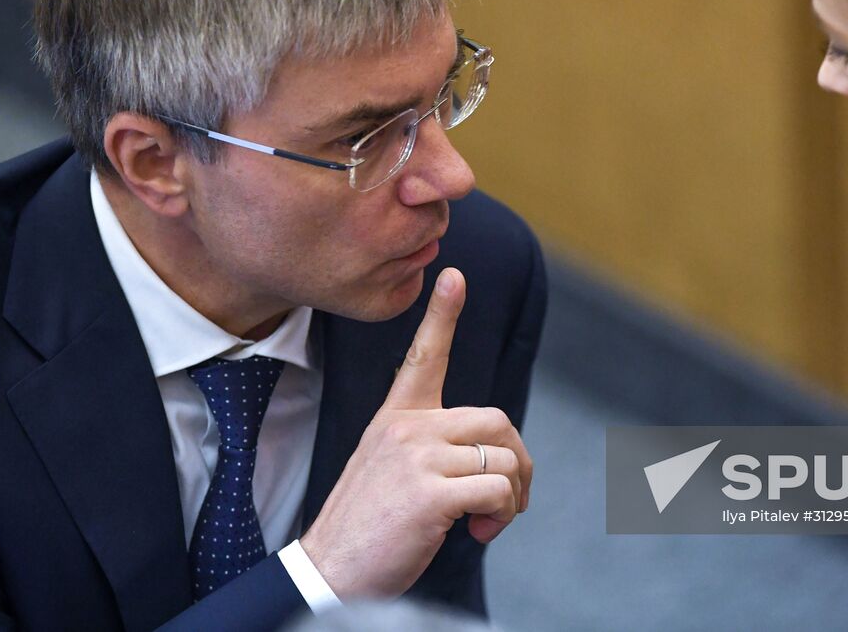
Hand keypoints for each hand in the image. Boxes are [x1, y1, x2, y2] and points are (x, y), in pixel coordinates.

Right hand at [300, 267, 533, 600]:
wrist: (329, 572)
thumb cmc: (367, 527)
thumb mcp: (392, 469)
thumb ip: (433, 449)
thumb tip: (494, 457)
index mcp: (395, 418)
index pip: (422, 356)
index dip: (442, 315)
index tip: (454, 275)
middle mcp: (406, 428)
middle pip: (496, 421)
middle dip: (517, 463)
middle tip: (506, 501)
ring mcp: (417, 457)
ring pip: (504, 459)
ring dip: (511, 498)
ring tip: (484, 523)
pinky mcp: (430, 492)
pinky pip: (498, 489)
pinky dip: (502, 515)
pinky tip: (477, 533)